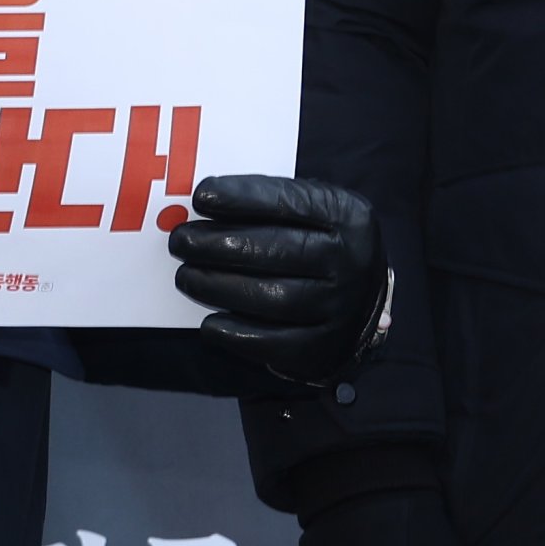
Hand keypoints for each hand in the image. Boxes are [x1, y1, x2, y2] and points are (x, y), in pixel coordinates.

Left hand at [170, 173, 385, 384]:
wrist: (362, 304)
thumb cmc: (323, 248)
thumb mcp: (319, 214)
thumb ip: (275, 205)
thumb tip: (208, 203)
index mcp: (348, 218)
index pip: (291, 203)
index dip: (242, 198)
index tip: (201, 197)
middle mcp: (349, 261)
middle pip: (275, 251)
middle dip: (218, 244)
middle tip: (181, 241)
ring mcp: (338, 307)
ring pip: (268, 297)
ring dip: (216, 286)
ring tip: (186, 276)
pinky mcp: (319, 348)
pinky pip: (268, 342)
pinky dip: (232, 332)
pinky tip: (209, 322)